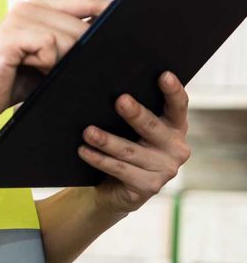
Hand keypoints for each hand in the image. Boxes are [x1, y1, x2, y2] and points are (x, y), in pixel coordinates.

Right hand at [0, 0, 110, 129]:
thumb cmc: (15, 81)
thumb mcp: (51, 62)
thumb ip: (74, 46)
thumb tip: (114, 44)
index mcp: (41, 7)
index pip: (88, 2)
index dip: (113, 10)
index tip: (137, 23)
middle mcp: (30, 6)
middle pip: (82, 25)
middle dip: (89, 51)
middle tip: (75, 72)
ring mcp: (18, 18)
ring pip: (69, 37)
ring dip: (64, 62)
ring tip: (43, 73)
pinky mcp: (10, 36)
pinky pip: (49, 47)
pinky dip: (47, 65)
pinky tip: (30, 70)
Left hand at [79, 71, 191, 217]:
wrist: (118, 186)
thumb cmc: (126, 141)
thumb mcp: (133, 124)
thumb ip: (130, 104)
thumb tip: (109, 78)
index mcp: (175, 125)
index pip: (178, 105)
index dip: (173, 90)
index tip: (164, 75)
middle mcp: (176, 148)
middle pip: (152, 127)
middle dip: (135, 113)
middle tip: (120, 100)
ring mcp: (164, 170)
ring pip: (131, 151)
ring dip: (107, 140)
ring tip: (88, 131)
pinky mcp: (148, 187)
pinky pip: (120, 170)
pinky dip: (99, 159)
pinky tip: (84, 150)